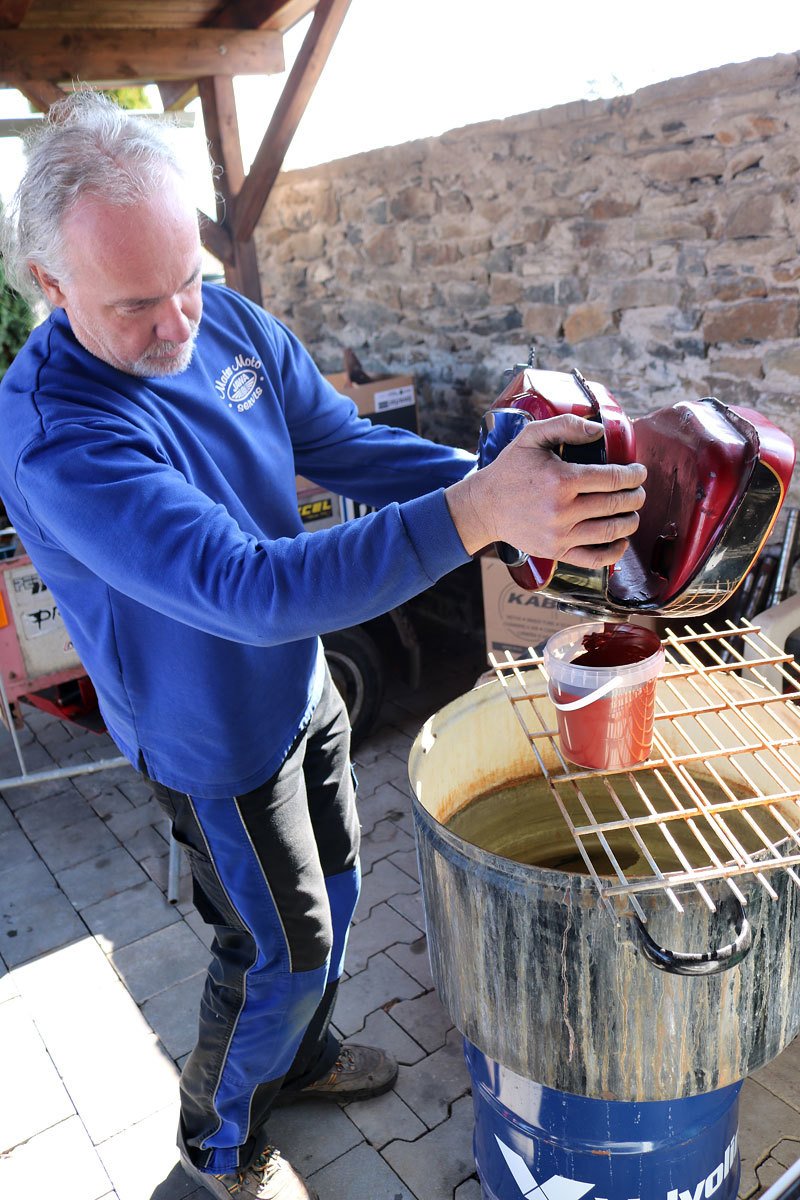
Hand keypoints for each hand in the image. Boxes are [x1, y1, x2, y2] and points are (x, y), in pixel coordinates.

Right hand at [445, 414, 646, 566]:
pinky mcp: (556, 552)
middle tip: (638, 491)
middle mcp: (563, 510)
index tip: (639, 473)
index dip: (633, 475)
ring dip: (630, 521)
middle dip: (635, 497)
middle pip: (617, 504)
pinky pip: (594, 558)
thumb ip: (566, 426)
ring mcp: (560, 534)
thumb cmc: (511, 469)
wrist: (485, 506)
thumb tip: (599, 429)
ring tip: (632, 512)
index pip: (613, 478)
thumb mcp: (532, 437)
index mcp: (561, 479)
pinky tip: (621, 540)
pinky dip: (614, 552)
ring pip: (611, 531)